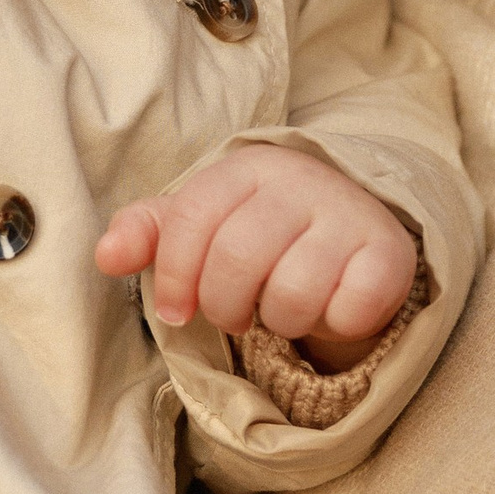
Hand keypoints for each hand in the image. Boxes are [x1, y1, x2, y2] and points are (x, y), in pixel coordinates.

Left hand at [96, 146, 420, 373]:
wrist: (352, 223)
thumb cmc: (263, 229)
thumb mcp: (202, 224)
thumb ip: (149, 233)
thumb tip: (105, 255)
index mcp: (246, 168)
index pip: (193, 221)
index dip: (176, 278)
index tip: (176, 312)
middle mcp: (300, 182)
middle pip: (238, 260)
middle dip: (225, 306)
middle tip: (235, 316)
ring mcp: (348, 214)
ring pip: (292, 294)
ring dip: (280, 322)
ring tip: (283, 310)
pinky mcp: (389, 253)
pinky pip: (349, 309)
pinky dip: (333, 325)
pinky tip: (331, 307)